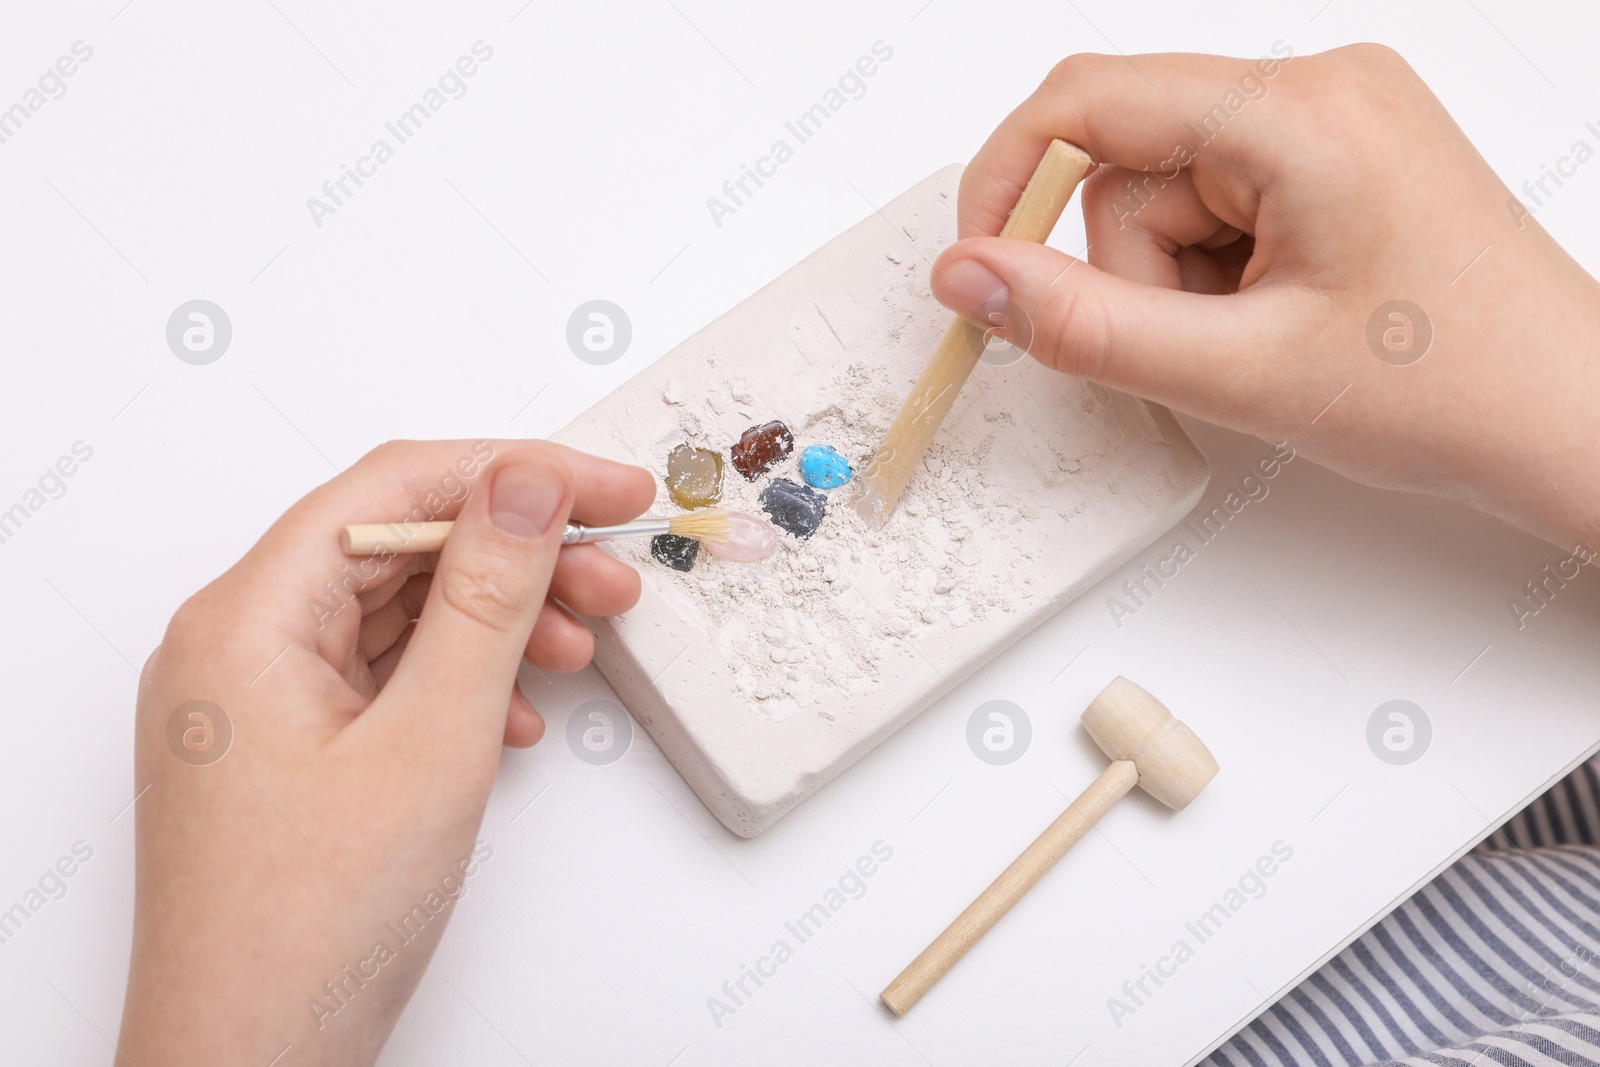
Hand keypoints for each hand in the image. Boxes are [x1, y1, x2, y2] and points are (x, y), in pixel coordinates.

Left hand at [118, 440, 653, 1064]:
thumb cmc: (307, 931)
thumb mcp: (431, 744)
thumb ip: (486, 599)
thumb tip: (525, 484)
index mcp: (245, 619)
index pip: (394, 488)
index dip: (516, 474)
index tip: (611, 490)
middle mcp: (237, 645)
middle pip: (397, 548)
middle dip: (517, 558)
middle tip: (613, 579)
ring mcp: (258, 702)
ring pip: (397, 615)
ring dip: (497, 621)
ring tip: (579, 650)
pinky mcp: (286, 751)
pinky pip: (384, 679)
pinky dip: (459, 682)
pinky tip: (513, 718)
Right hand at [933, 45, 1599, 547]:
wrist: (1567, 418)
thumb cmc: (1452, 390)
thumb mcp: (1240, 372)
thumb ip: (1083, 326)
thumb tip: (968, 276)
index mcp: (1299, 113)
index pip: (1087, 102)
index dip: (1009, 186)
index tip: (984, 273)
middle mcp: (1318, 87)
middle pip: (1128, 162)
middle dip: (1134, 270)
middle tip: (1205, 345)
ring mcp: (1331, 116)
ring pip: (1166, 191)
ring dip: (1175, 280)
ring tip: (1256, 339)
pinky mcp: (1334, 153)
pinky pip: (1215, 200)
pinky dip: (1213, 271)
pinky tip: (1275, 317)